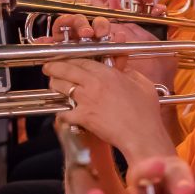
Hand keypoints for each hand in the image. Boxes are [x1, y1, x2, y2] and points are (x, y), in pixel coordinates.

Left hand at [44, 15, 172, 162]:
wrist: (141, 135)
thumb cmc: (145, 113)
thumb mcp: (142, 84)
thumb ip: (129, 72)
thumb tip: (123, 69)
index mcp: (107, 74)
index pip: (81, 60)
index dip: (70, 58)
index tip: (66, 59)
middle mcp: (93, 84)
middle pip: (65, 69)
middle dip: (53, 67)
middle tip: (48, 68)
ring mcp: (86, 100)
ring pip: (60, 87)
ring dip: (54, 86)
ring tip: (53, 86)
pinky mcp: (82, 117)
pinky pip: (63, 112)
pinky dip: (61, 113)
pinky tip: (62, 113)